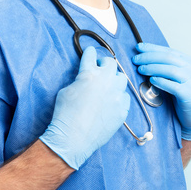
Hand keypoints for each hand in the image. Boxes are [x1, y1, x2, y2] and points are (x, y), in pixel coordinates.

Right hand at [40, 46, 130, 169]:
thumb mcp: (66, 90)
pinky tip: (112, 102)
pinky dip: (119, 97)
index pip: (91, 55)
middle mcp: (106, 81)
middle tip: (100, 69)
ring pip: (122, 79)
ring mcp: (117, 95)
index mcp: (89, 73)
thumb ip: (79, 80)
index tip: (91, 53)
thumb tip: (86, 80)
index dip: (90, 53)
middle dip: (105, 64)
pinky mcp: (122, 109)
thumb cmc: (65, 114)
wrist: (74, 137)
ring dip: (114, 79)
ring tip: (108, 86)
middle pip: (111, 63)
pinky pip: (125, 97)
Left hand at [132, 43, 190, 140]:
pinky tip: (151, 80)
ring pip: (171, 70)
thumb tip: (144, 57)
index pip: (169, 51)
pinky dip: (161, 81)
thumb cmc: (182, 98)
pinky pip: (173, 86)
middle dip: (150, 57)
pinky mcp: (190, 95)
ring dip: (153, 68)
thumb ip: (167, 68)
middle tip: (136, 59)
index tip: (138, 47)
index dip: (153, 48)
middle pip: (169, 58)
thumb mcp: (178, 79)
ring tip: (140, 69)